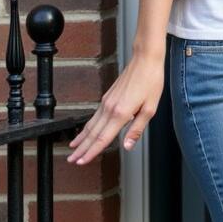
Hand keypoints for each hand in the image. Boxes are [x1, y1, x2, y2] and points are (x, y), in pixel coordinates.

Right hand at [67, 49, 164, 163]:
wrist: (145, 59)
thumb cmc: (151, 81)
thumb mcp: (151, 108)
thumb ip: (137, 129)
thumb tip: (128, 146)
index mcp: (121, 113)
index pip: (102, 138)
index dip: (91, 152)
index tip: (81, 162)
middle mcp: (110, 108)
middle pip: (92, 133)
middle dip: (81, 149)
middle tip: (71, 161)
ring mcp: (107, 102)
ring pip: (91, 124)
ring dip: (81, 138)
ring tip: (73, 148)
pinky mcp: (108, 97)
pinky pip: (94, 115)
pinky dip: (87, 126)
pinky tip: (86, 130)